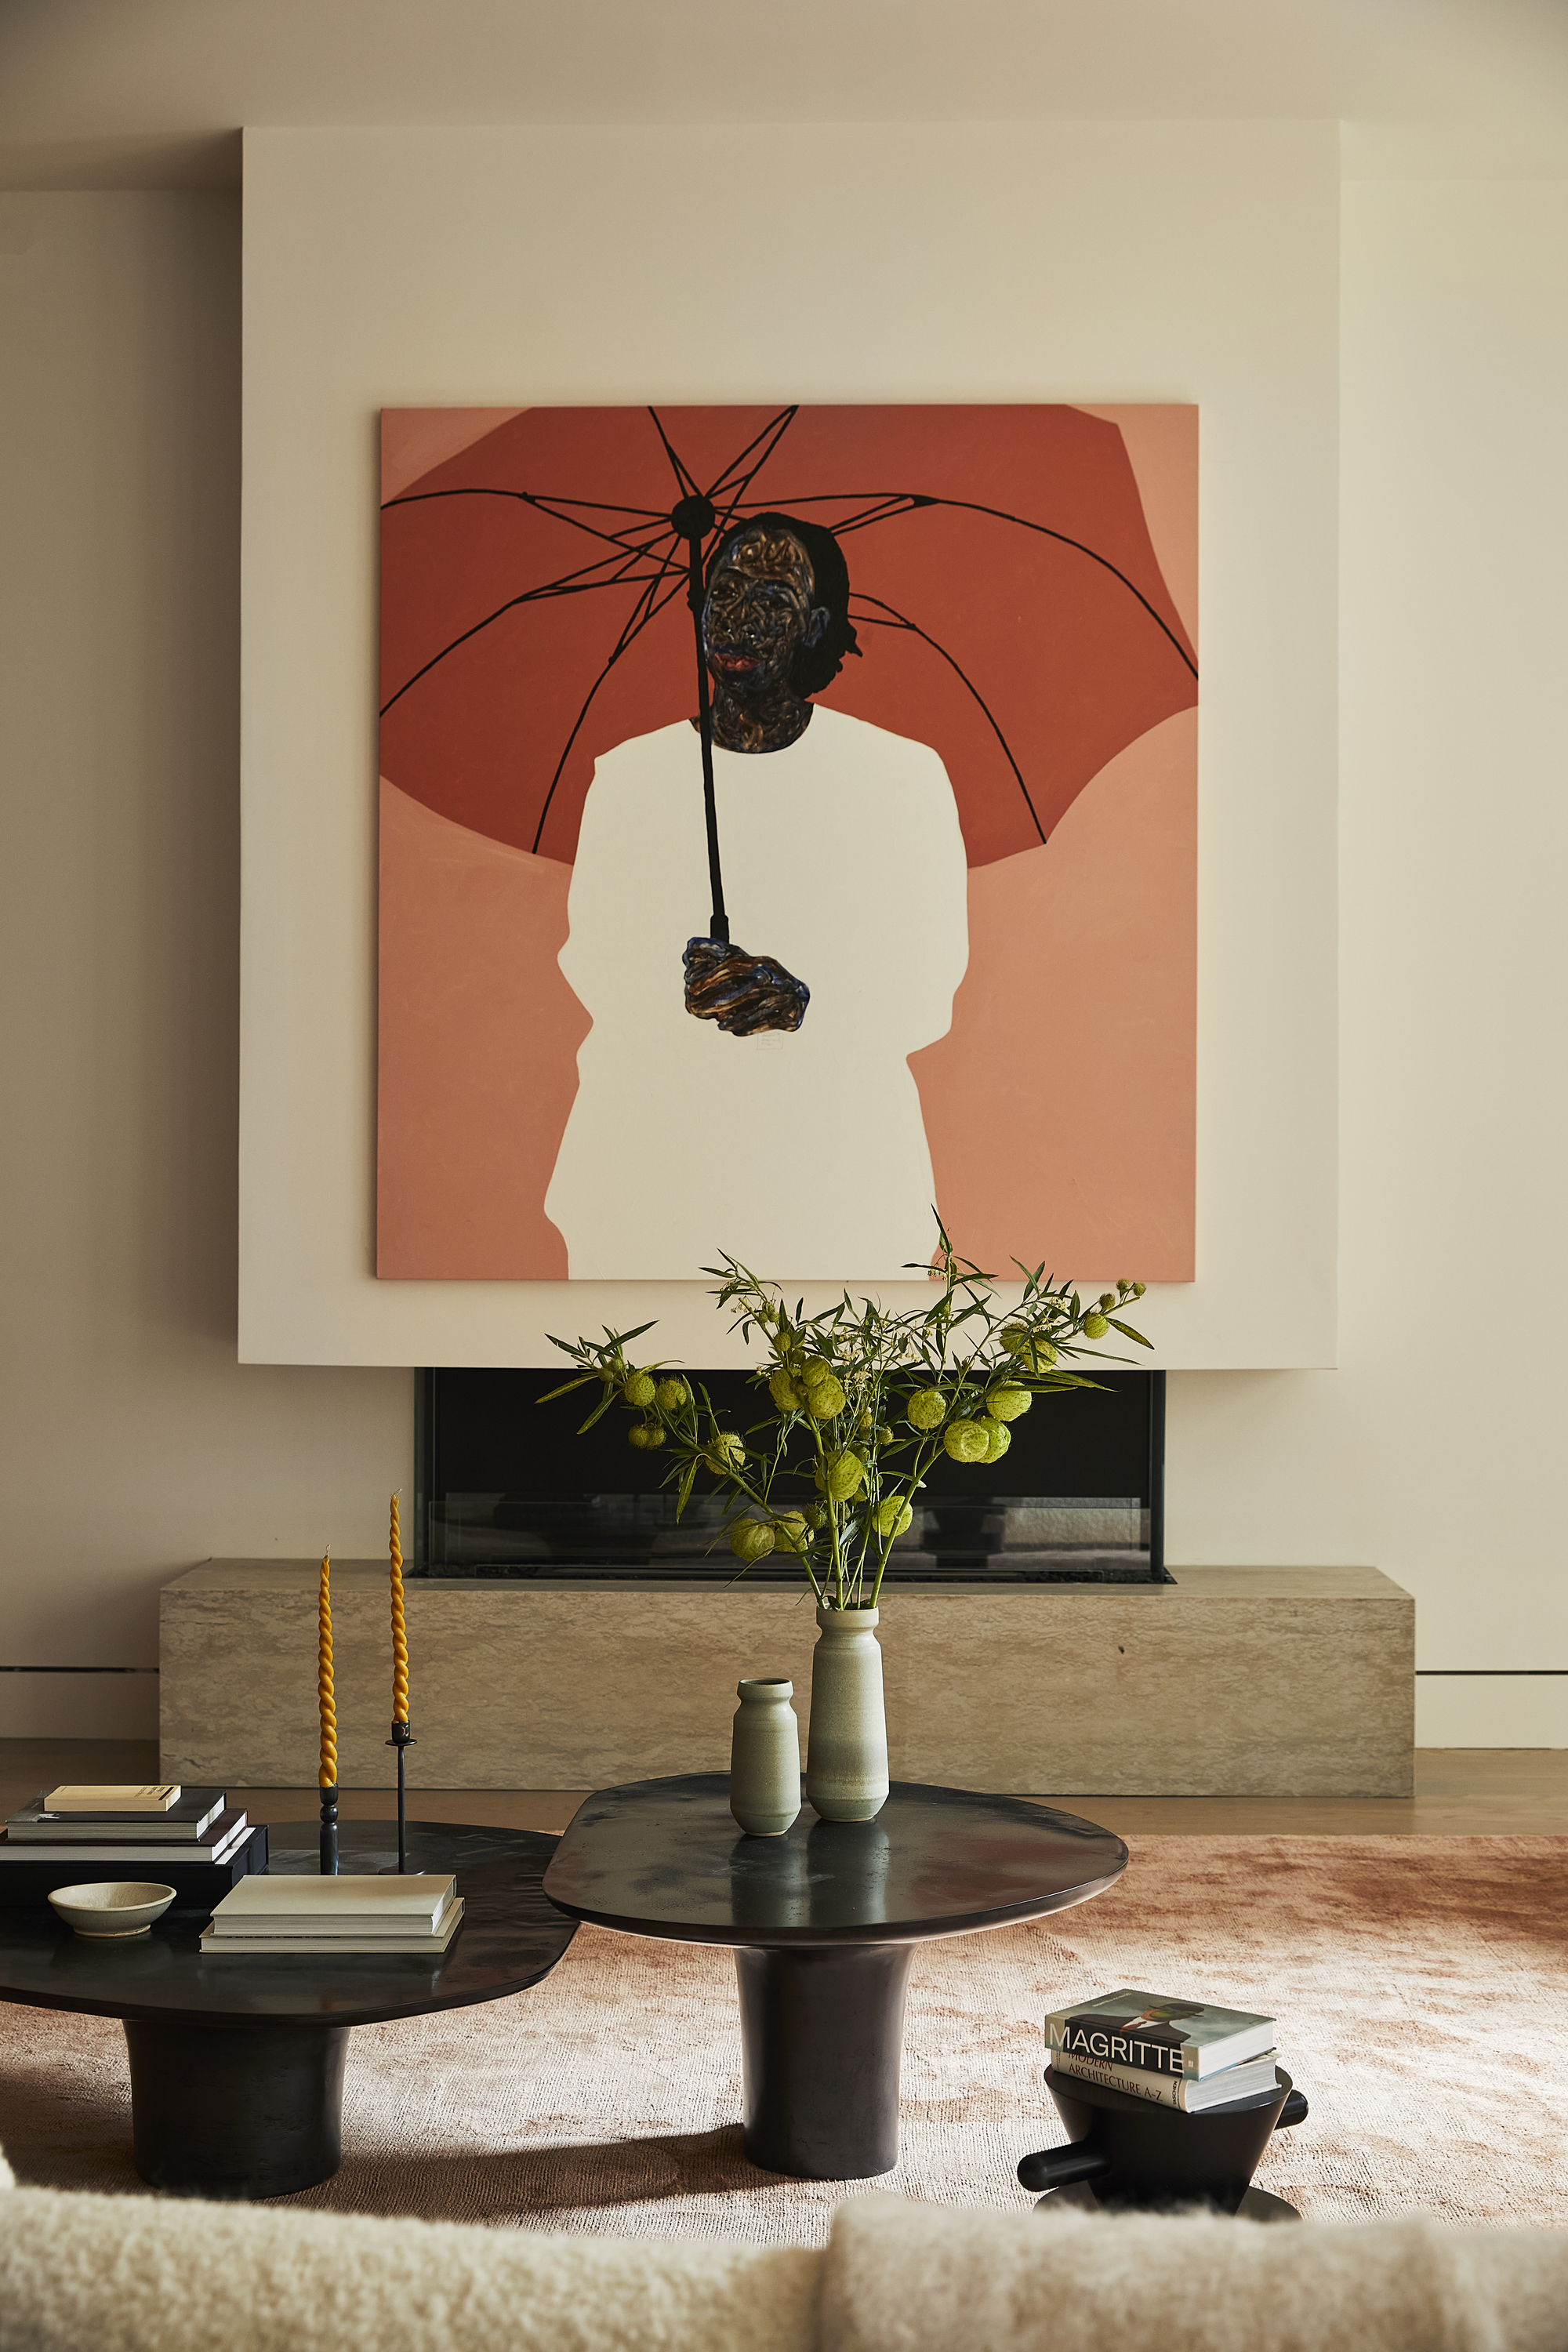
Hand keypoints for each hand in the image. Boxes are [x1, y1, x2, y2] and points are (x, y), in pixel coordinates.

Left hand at [683, 937, 809, 1035]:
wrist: (800, 996)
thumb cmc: (768, 981)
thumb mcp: (745, 966)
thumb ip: (720, 957)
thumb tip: (692, 947)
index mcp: (764, 963)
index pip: (734, 966)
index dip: (712, 977)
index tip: (694, 988)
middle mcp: (777, 979)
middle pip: (747, 989)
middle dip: (722, 1001)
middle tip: (702, 1010)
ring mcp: (787, 997)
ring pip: (757, 1009)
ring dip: (735, 1018)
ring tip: (719, 1024)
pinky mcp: (790, 1015)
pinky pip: (766, 1023)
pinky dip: (748, 1027)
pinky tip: (734, 1029)